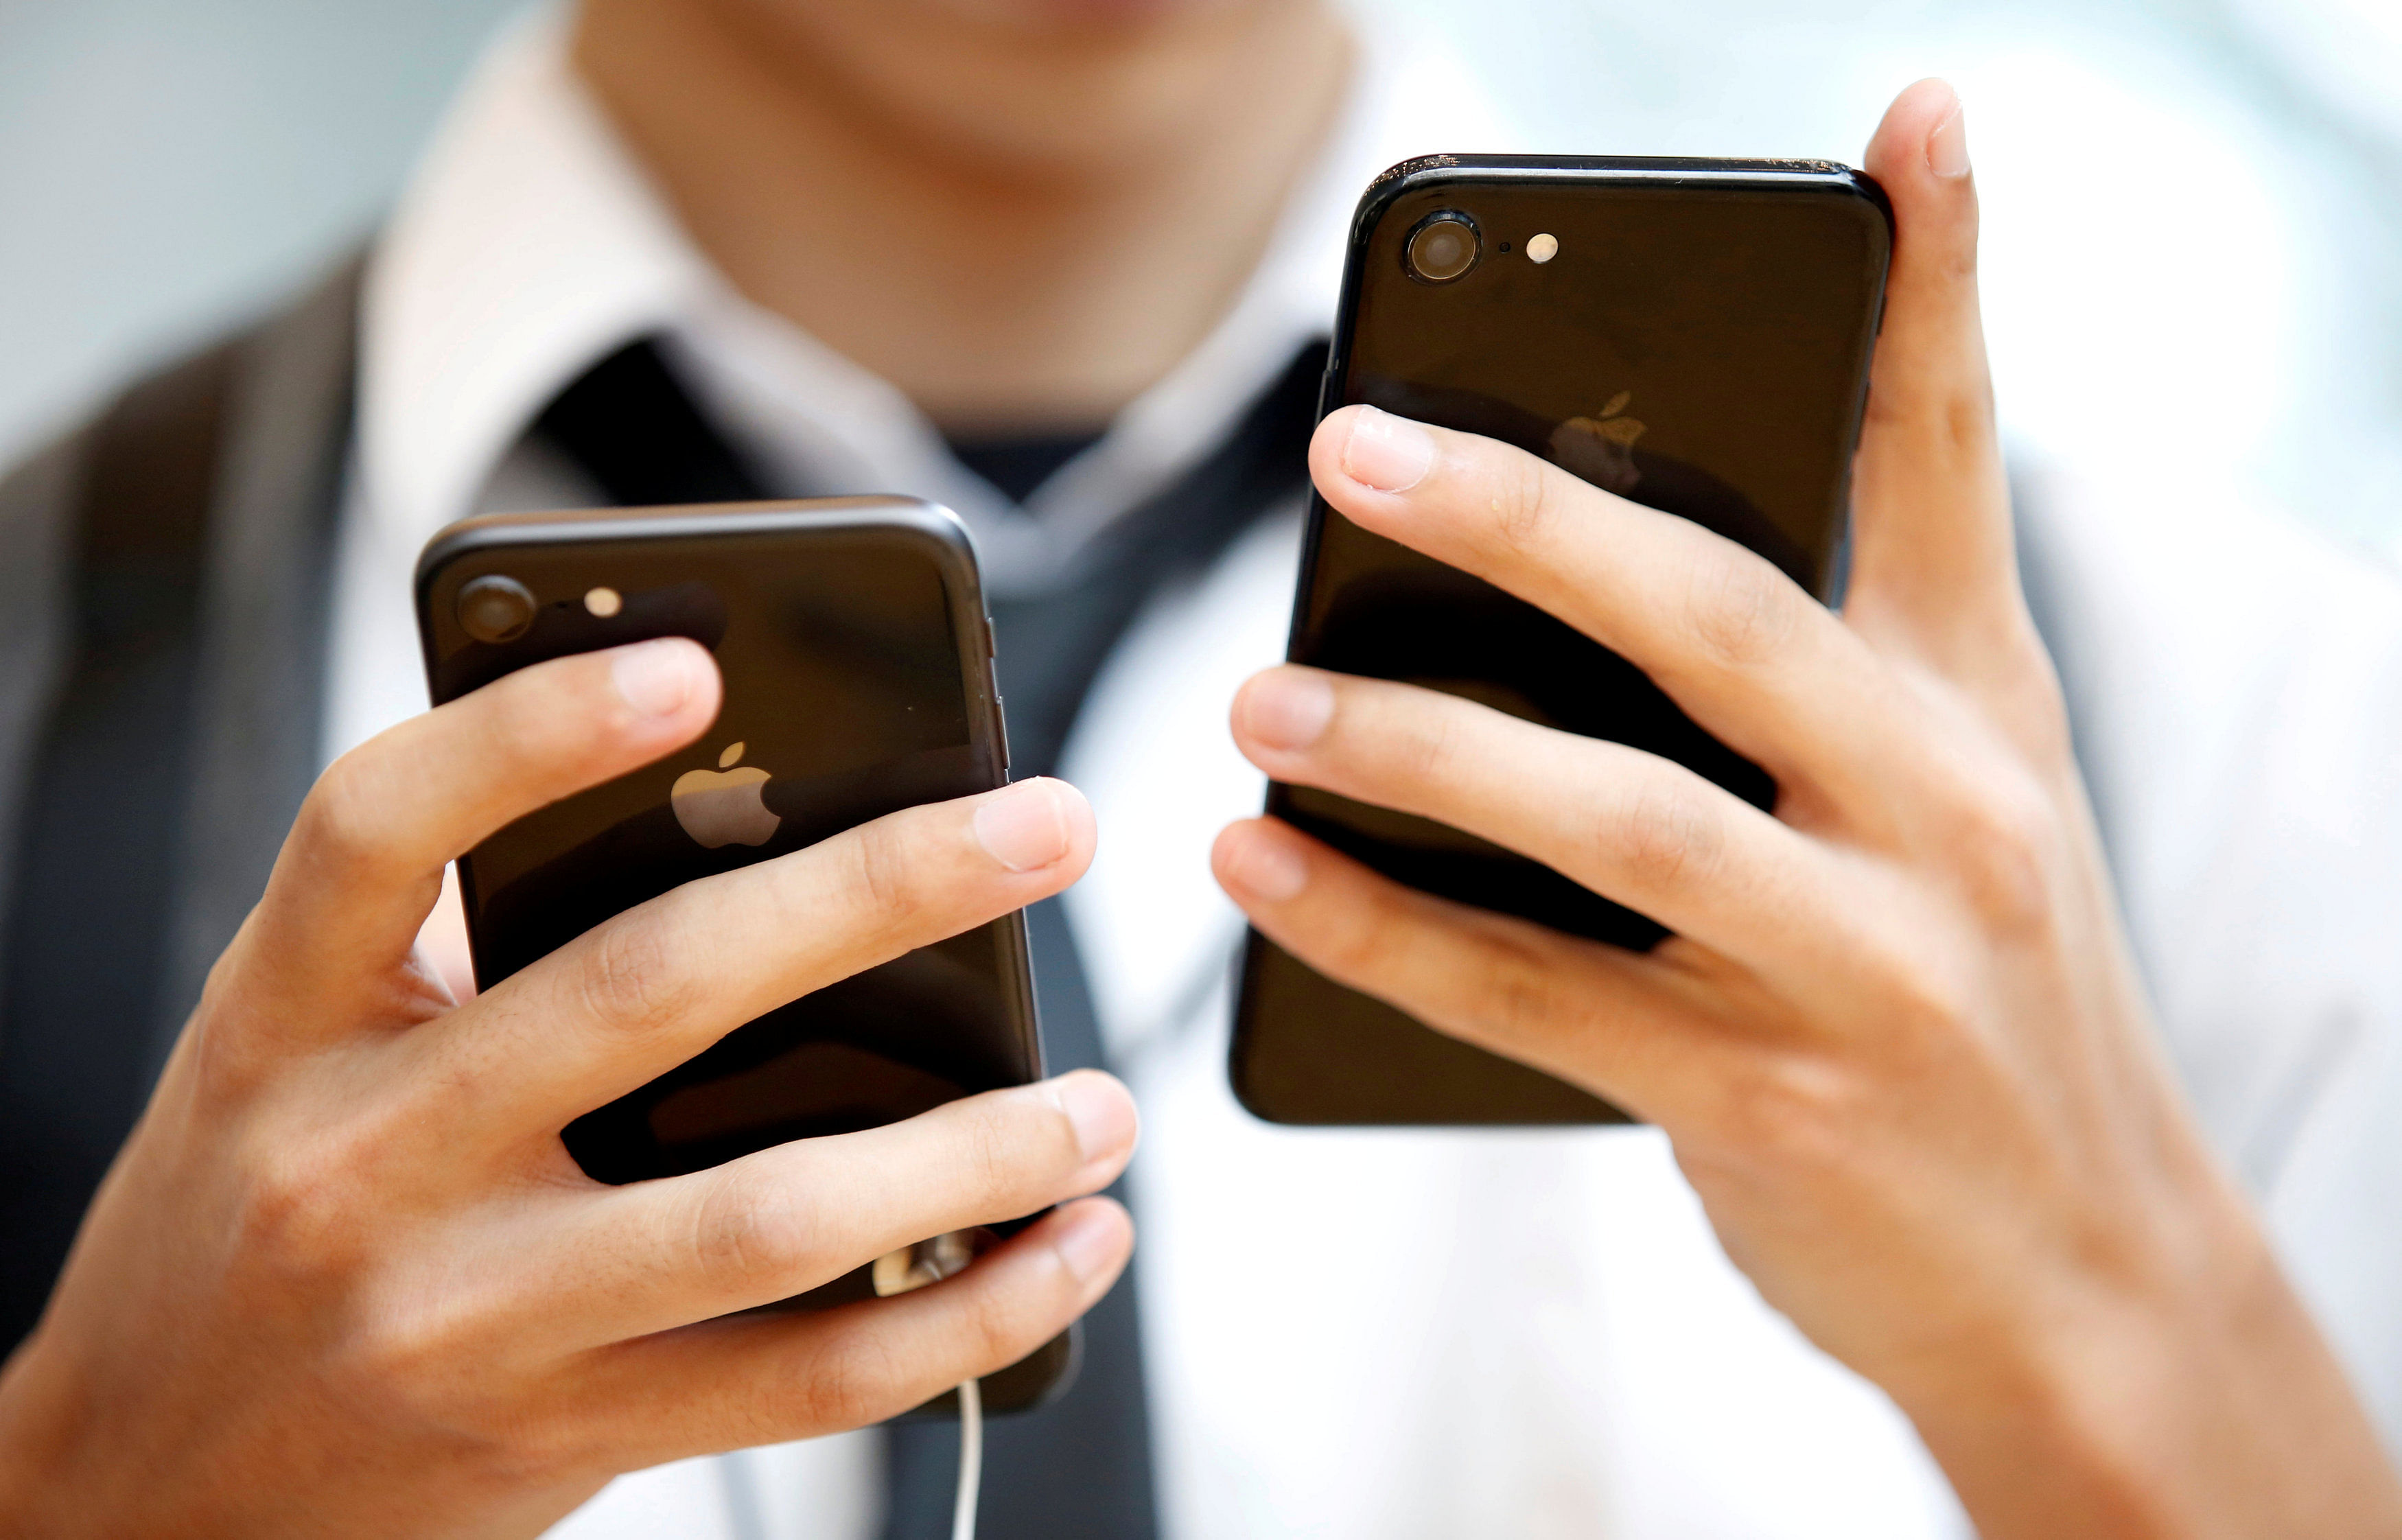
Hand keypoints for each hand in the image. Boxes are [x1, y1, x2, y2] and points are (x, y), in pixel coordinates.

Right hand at [0, 638, 1135, 1537]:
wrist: (145, 1495)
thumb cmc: (260, 1211)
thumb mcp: (296, 1057)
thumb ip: (457, 950)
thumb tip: (746, 823)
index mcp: (284, 1021)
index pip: (381, 828)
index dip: (534, 731)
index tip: (698, 661)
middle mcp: (365, 1165)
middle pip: (649, 995)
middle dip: (877, 896)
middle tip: (1050, 826)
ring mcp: (468, 1319)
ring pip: (765, 1218)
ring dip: (972, 1153)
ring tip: (1107, 1103)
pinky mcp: (565, 1439)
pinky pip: (804, 1388)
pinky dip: (967, 1316)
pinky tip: (1071, 1249)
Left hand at [1214, 80, 2400, 1537]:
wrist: (2085, 1274)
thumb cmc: (1980, 1002)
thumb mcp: (1966, 808)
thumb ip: (1828, 678)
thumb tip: (1591, 562)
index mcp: (1982, 707)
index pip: (1957, 462)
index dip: (1942, 284)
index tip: (1911, 131)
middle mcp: (1942, 811)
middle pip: (1720, 614)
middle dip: (1527, 520)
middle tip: (1349, 451)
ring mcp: (1863, 963)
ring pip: (1608, 816)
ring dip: (1413, 749)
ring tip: (1258, 700)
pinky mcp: (1772, 1100)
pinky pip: (1535, 996)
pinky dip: (1383, 927)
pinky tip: (1267, 870)